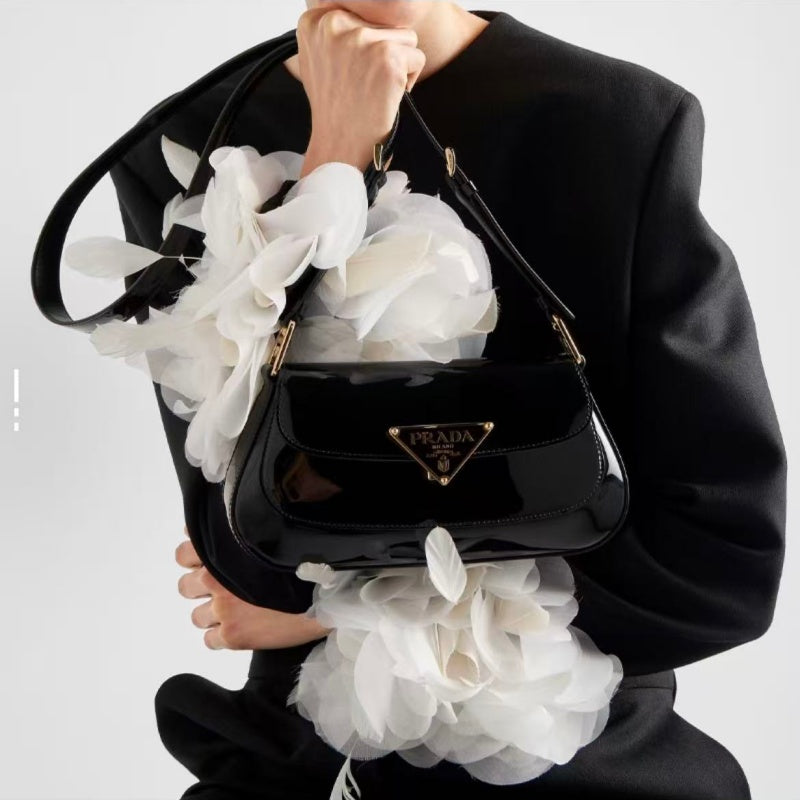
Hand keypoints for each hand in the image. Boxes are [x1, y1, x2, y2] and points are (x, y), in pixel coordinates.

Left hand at [175, 525, 332, 650]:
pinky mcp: (232, 636)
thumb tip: (230, 536)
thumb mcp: (270, 539)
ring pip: (196, 617)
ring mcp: (223, 610)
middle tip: (223, 590)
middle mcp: (216, 579)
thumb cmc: (302, 562)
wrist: (324, 593)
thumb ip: (243, 540)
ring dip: (212, 614)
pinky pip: (210, 641)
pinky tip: (242, 629)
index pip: (184, 553)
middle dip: (200, 589)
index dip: (194, 559)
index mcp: (223, 552)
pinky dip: (222, 637)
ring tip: (236, 612)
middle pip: (185, 587)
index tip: (208, 562)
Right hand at [294, 5, 425, 175]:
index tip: (350, 71)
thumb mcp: (319, 59)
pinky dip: (409, 80)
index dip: (364, 45)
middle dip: (383, 53)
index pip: (363, 14)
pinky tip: (387, 96)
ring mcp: (362, 39)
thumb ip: (334, 32)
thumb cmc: (334, 109)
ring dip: (398, 65)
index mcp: (315, 20)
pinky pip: (417, 58)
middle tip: (364, 84)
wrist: (339, 145)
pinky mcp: (387, 56)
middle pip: (385, 22)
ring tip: (375, 89)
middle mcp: (335, 23)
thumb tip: (354, 15)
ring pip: (405, 37)